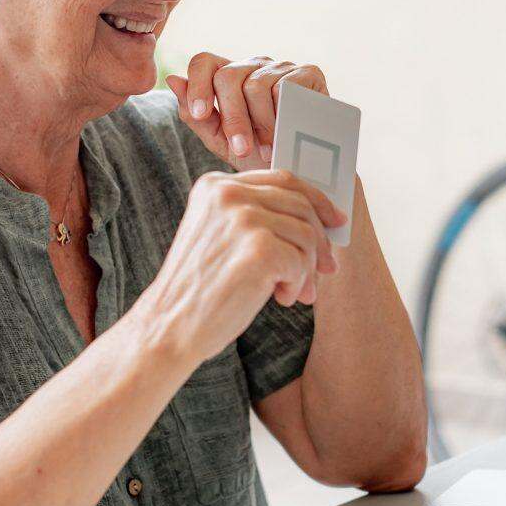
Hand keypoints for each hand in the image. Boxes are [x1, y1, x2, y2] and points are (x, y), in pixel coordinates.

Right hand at [144, 170, 346, 362]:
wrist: (169, 326)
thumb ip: (256, 216)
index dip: (316, 199)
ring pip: (306, 234)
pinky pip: (301, 260)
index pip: (282, 179)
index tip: (335, 220)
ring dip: (306, 268)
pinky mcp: (257, 248)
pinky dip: (296, 283)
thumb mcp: (221, 236)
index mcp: (215, 185)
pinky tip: (278, 297)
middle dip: (320, 240)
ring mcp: (242, 219)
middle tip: (326, 270)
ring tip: (289, 292)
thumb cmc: (200, 289)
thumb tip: (320, 219)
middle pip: (300, 204)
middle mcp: (227, 194)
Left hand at [166, 52, 328, 171]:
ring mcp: (282, 66)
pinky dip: (281, 116)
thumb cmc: (261, 156)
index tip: (201, 115)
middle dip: (232, 118)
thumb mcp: (222, 142)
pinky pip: (285, 87)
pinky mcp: (309, 73)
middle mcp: (254, 65)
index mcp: (231, 78)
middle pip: (227, 76)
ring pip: (255, 85)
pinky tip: (286, 135)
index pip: (204, 62)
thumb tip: (173, 79)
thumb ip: (197, 116)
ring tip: (267, 151)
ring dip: (260, 125)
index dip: (198, 85)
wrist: (304, 171)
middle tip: (240, 150)